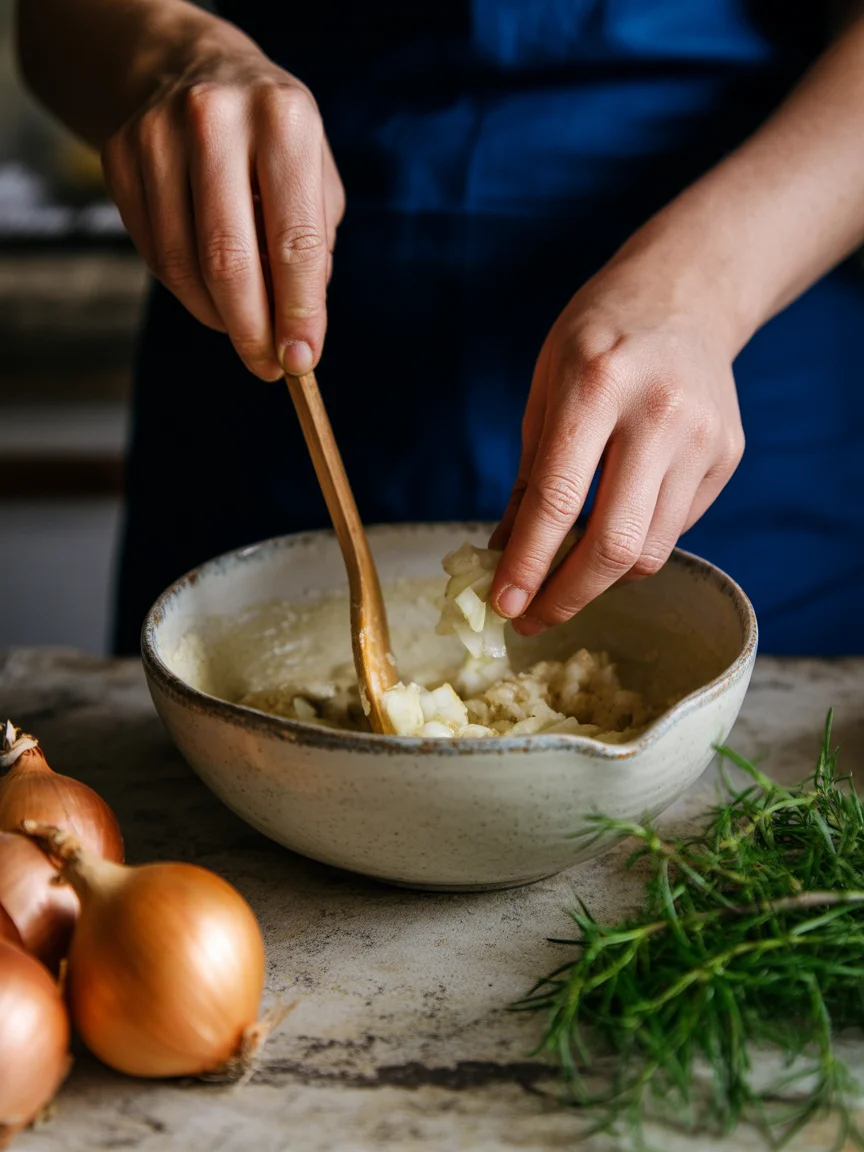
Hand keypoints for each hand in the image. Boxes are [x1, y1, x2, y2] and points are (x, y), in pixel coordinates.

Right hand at [101, 37, 343, 379]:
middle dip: (252, 330)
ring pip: (184, 266)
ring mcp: (157, 135)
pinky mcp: (118, 157)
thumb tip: (296, 325)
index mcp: (284, 119)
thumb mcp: (314, 172)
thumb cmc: (271, 137)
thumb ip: (315, 246)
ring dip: (219, 317)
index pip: (295, 240)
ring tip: (243, 331)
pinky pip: (155, 254)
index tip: (302, 361)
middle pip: (229, 259)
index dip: (299, 311)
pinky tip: (211, 293)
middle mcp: (216, 119)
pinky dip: (187, 292)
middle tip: (267, 368)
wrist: (190, 67)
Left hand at [490, 240, 744, 634]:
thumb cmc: (597, 337)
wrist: (686, 294)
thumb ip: (529, 476)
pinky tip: (614, 527)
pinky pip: (675, 528)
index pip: (558, 499)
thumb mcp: (544, 388)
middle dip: (569, 596)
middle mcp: (658, 413)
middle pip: (615, 543)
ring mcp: (703, 437)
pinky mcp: (727, 455)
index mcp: (596, 386)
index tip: (505, 605)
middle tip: (535, 618)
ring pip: (651, 550)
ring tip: (568, 577)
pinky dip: (637, 545)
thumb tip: (505, 557)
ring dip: (602, 580)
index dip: (528, 564)